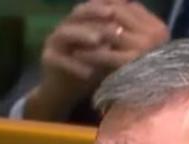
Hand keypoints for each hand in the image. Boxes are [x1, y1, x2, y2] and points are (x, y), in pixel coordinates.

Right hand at [24, 0, 126, 119]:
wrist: (67, 89)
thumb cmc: (91, 68)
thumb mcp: (107, 53)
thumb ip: (117, 41)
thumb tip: (140, 32)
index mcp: (80, 21)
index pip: (93, 5)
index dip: (106, 2)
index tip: (125, 1)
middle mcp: (66, 26)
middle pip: (77, 13)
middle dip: (94, 13)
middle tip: (111, 15)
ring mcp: (54, 42)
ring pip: (65, 32)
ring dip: (82, 34)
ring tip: (98, 40)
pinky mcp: (48, 59)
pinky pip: (58, 59)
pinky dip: (74, 65)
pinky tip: (88, 72)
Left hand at [74, 1, 169, 71]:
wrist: (154, 102)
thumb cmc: (144, 70)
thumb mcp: (140, 41)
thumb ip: (131, 20)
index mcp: (159, 27)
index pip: (129, 6)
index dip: (108, 4)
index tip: (90, 8)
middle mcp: (155, 35)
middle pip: (118, 14)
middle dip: (96, 15)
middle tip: (76, 17)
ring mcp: (145, 47)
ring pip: (110, 31)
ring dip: (89, 32)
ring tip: (73, 36)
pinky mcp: (133, 63)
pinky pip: (107, 53)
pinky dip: (90, 53)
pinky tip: (77, 54)